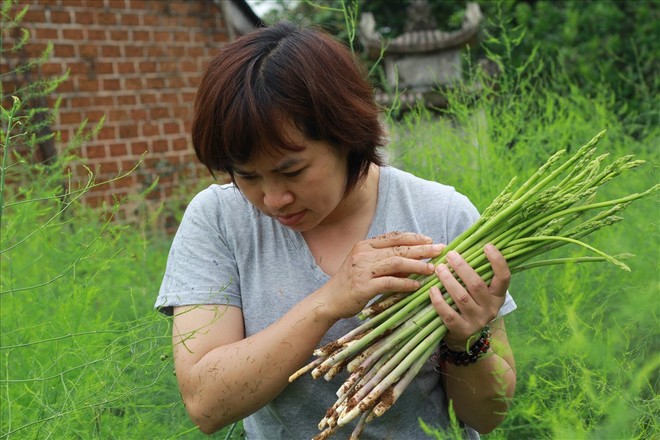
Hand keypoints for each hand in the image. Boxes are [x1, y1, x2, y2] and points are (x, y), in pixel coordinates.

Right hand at [325, 232, 443, 319]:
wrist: (329, 300)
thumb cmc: (350, 284)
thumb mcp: (367, 267)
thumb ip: (387, 262)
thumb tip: (415, 262)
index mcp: (364, 245)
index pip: (394, 237)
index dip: (414, 238)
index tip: (430, 240)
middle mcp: (363, 254)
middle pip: (398, 248)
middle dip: (422, 249)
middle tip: (440, 250)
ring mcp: (362, 269)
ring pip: (396, 263)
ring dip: (417, 265)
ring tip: (431, 269)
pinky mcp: (363, 286)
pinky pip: (390, 282)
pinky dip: (405, 283)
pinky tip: (416, 285)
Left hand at [429, 244, 509, 349]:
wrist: (465, 336)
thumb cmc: (471, 304)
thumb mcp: (479, 292)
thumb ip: (475, 274)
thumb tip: (462, 248)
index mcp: (498, 296)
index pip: (504, 278)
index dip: (497, 261)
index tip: (487, 246)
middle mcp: (490, 308)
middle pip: (477, 285)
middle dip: (462, 268)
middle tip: (450, 255)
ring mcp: (477, 321)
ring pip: (462, 298)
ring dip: (448, 280)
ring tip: (438, 268)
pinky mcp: (462, 330)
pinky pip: (448, 314)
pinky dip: (438, 300)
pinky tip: (432, 289)